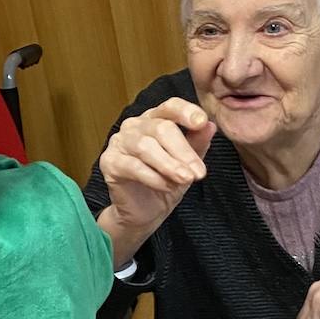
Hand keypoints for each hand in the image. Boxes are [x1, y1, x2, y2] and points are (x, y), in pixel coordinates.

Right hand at [96, 98, 215, 267]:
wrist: (145, 212)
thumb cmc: (165, 182)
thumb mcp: (187, 164)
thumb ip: (197, 143)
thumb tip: (210, 126)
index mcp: (155, 119)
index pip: (170, 106)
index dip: (186, 111)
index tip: (202, 122)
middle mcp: (135, 126)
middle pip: (161, 128)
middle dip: (183, 151)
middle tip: (199, 172)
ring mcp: (119, 142)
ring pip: (145, 146)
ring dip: (169, 165)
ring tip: (185, 179)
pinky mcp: (109, 162)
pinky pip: (132, 166)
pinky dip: (153, 177)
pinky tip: (166, 187)